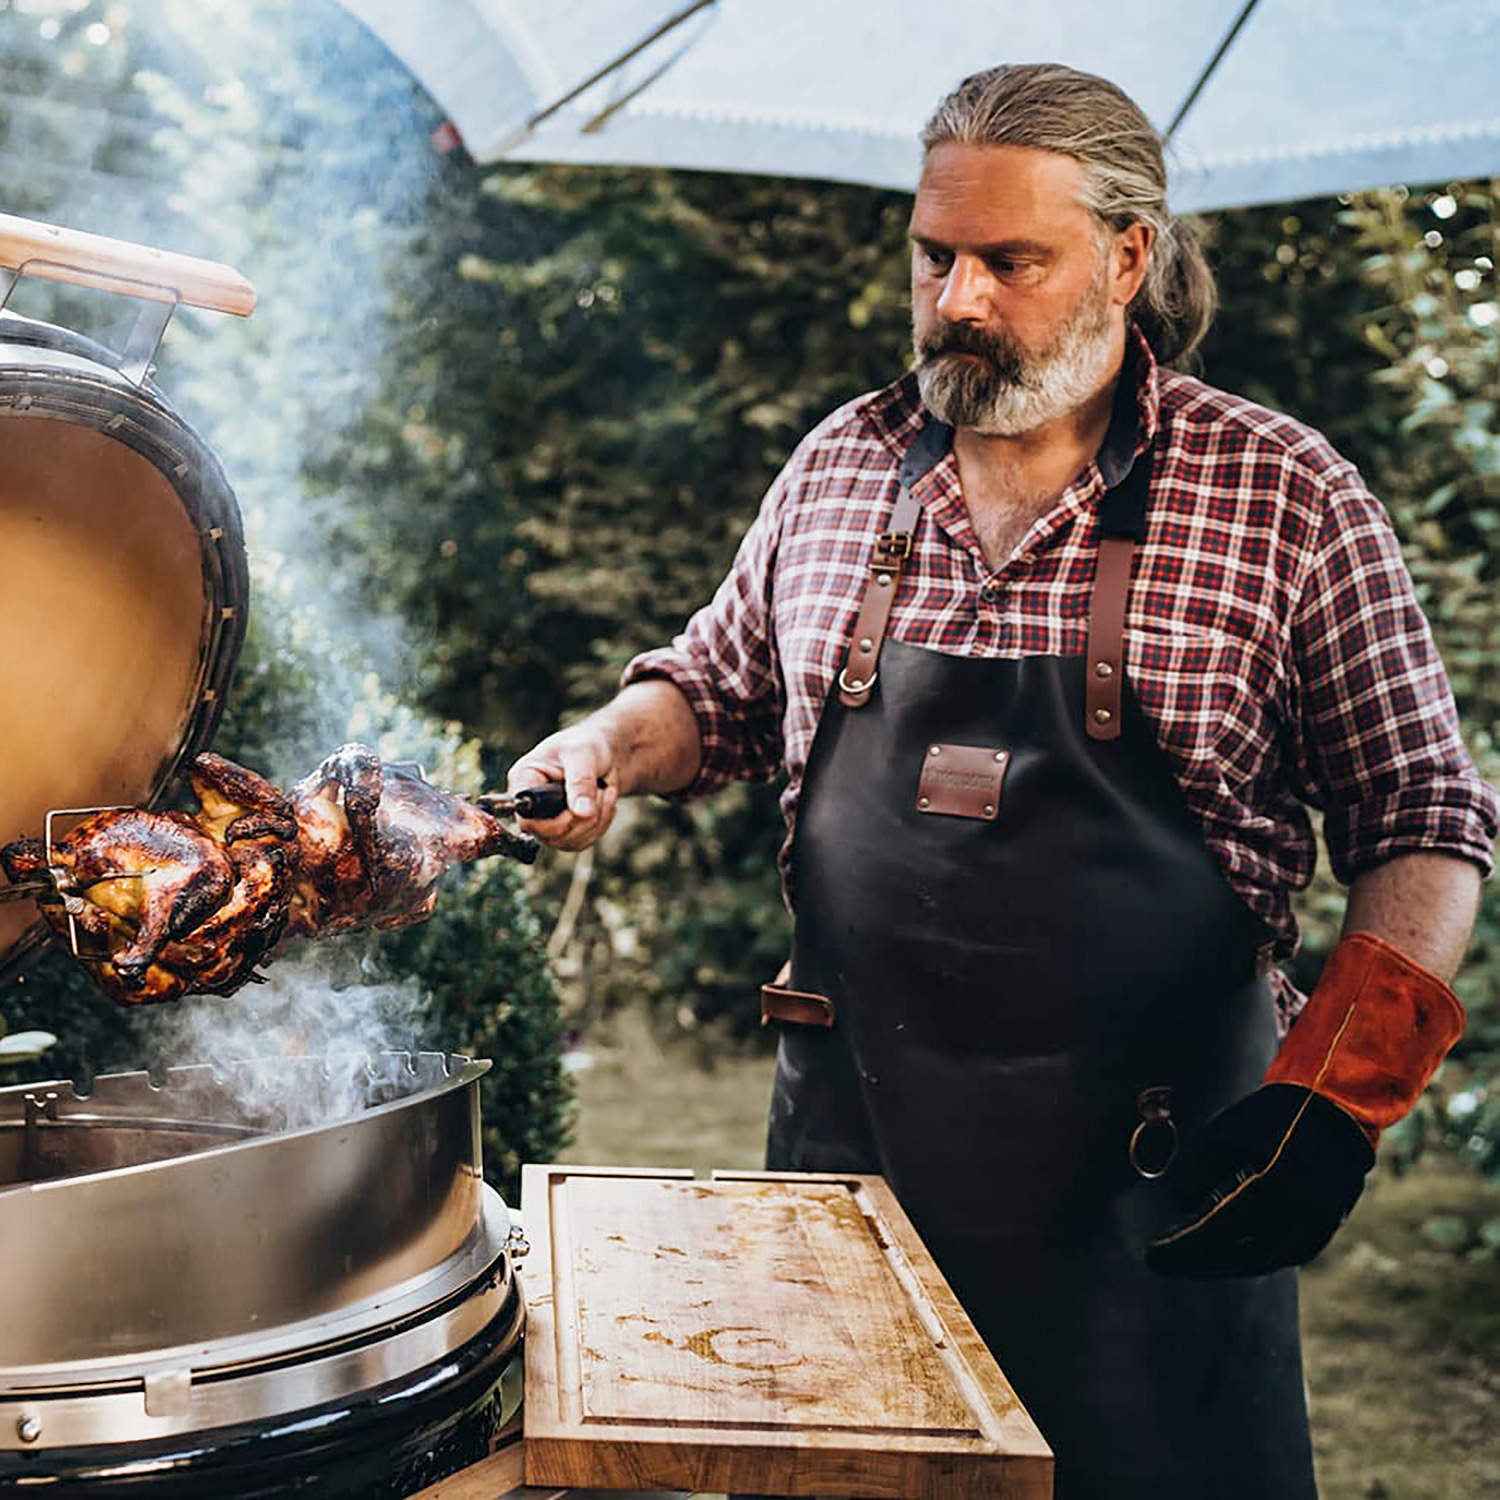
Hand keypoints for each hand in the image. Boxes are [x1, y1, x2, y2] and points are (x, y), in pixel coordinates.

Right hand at [507, 722, 619, 851]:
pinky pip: (581, 842)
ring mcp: (547, 820)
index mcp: (524, 780)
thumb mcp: (583, 754)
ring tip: (605, 791)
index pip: (526, 816)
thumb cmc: (587, 744)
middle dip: (583, 818)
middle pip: (549, 835)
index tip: (579, 806)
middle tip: (600, 791)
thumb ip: (581, 782)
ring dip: (596, 821)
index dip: (553, 821)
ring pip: (568, 841)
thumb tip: (582, 812)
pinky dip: (600, 825)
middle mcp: (531, 804)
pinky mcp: (564, 829)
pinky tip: (605, 802)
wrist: (604, 753)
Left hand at [1145, 1083, 1372, 1278]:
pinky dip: (1250, 1258)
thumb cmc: (1272, 1114)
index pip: (1215, 1233)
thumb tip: (1177, 1205)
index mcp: (1271, 1189)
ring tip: (1189, 1259)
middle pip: (1236, 1255)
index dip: (1181, 1249)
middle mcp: (1297, 1217)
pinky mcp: (1324, 1230)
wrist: (1336, 1109)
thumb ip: (1195, 1171)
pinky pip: (1282, 1256)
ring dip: (1222, 1264)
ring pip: (1260, 1261)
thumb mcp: (1223, 1134)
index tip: (1152, 1256)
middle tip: (1163, 1261)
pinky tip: (1226, 1253)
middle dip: (1195, 1261)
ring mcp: (1316, 1228)